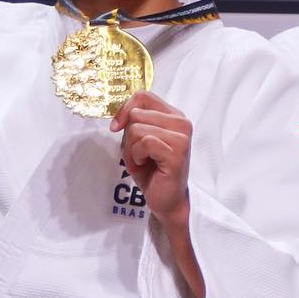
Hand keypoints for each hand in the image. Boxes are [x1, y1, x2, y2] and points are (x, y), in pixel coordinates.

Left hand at [110, 91, 204, 297]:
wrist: (166, 201)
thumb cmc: (152, 171)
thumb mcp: (138, 140)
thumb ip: (133, 122)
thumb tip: (118, 119)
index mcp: (174, 116)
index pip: (143, 96)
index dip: (124, 109)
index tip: (116, 127)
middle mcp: (182, 122)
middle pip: (136, 114)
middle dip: (128, 137)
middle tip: (138, 156)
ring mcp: (182, 137)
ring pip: (137, 129)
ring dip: (131, 150)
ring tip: (142, 163)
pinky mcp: (177, 152)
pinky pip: (144, 142)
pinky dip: (136, 157)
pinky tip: (145, 166)